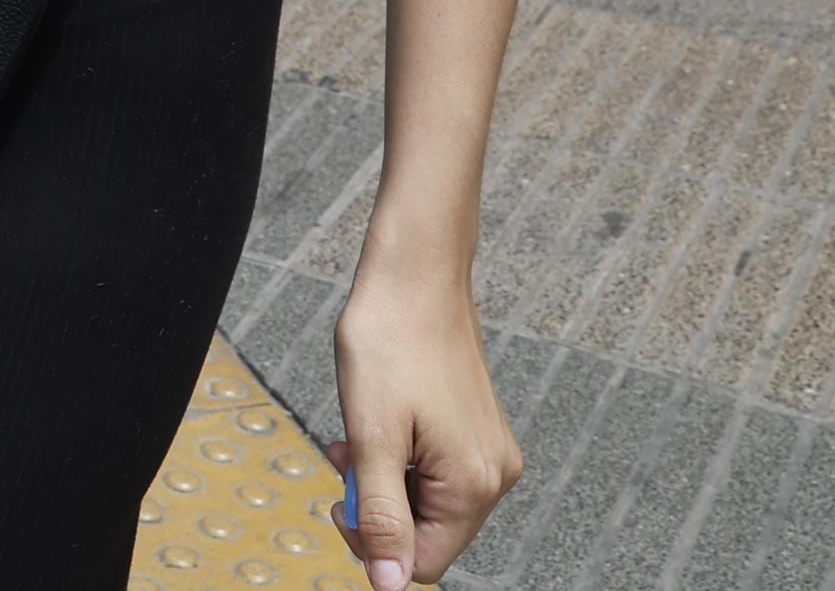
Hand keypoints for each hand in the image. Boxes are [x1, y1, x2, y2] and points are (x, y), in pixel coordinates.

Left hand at [328, 260, 522, 586]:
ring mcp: (490, 450)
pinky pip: (437, 469)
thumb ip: (381, 517)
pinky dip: (402, 457)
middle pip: (428, 532)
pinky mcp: (480, 429)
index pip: (422, 561)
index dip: (372, 545)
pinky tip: (383, 422)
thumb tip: (389, 584)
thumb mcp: (372, 438)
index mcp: (473, 485)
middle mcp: (494, 475)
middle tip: (346, 455)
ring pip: (428, 499)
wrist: (414, 274)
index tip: (340, 497)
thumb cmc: (389, 342)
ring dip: (385, 478)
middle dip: (378, 504)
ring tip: (360, 433)